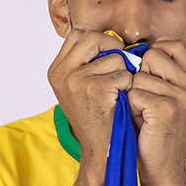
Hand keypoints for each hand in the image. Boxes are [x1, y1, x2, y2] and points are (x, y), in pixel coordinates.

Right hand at [46, 27, 129, 169]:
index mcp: (56, 70)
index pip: (78, 34)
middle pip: (93, 37)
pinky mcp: (94, 89)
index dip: (99, 41)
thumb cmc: (96, 119)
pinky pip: (124, 73)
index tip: (109, 56)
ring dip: (124, 72)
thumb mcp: (80, 88)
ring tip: (119, 91)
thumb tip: (108, 38)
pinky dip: (129, 85)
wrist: (100, 150)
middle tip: (120, 67)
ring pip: (114, 56)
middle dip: (113, 49)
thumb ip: (86, 62)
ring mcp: (76, 80)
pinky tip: (123, 100)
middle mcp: (62, 73)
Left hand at [127, 40, 185, 185]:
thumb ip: (163, 75)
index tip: (148, 74)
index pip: (172, 45)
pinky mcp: (166, 109)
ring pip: (139, 76)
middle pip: (152, 55)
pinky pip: (135, 93)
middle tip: (144, 99)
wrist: (163, 169)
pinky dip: (131, 108)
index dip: (153, 54)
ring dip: (133, 96)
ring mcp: (181, 97)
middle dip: (140, 75)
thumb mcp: (169, 99)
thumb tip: (138, 51)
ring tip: (142, 114)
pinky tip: (140, 122)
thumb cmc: (158, 133)